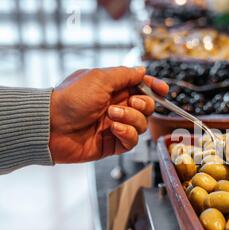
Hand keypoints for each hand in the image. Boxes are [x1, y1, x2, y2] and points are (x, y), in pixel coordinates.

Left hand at [49, 66, 168, 162]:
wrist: (51, 127)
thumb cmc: (71, 99)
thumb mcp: (100, 78)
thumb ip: (125, 75)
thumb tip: (143, 71)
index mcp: (113, 88)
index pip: (141, 87)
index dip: (154, 87)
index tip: (162, 89)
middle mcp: (117, 106)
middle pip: (147, 106)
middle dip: (143, 104)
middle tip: (128, 102)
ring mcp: (116, 125)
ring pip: (142, 124)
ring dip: (131, 118)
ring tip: (111, 117)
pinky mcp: (113, 144)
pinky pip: (132, 141)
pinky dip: (127, 134)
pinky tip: (113, 130)